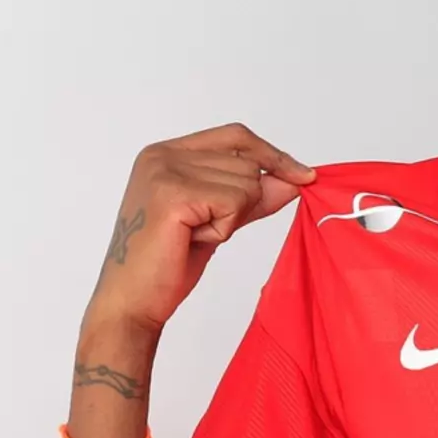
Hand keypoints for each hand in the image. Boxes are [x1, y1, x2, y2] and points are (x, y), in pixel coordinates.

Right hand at [83, 122, 315, 334]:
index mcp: (166, 152)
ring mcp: (165, 172)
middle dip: (242, 204)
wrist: (133, 302)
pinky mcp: (173, 195)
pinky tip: (191, 240)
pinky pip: (234, 204)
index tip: (304, 175)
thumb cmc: (168, 262)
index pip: (236, 136)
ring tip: (192, 236)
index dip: (273, 155)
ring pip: (246, 185)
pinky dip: (223, 230)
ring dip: (230, 219)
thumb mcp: (219, 218)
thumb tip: (297, 180)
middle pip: (247, 164)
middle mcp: (162, 155)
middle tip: (201, 230)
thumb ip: (253, 195)